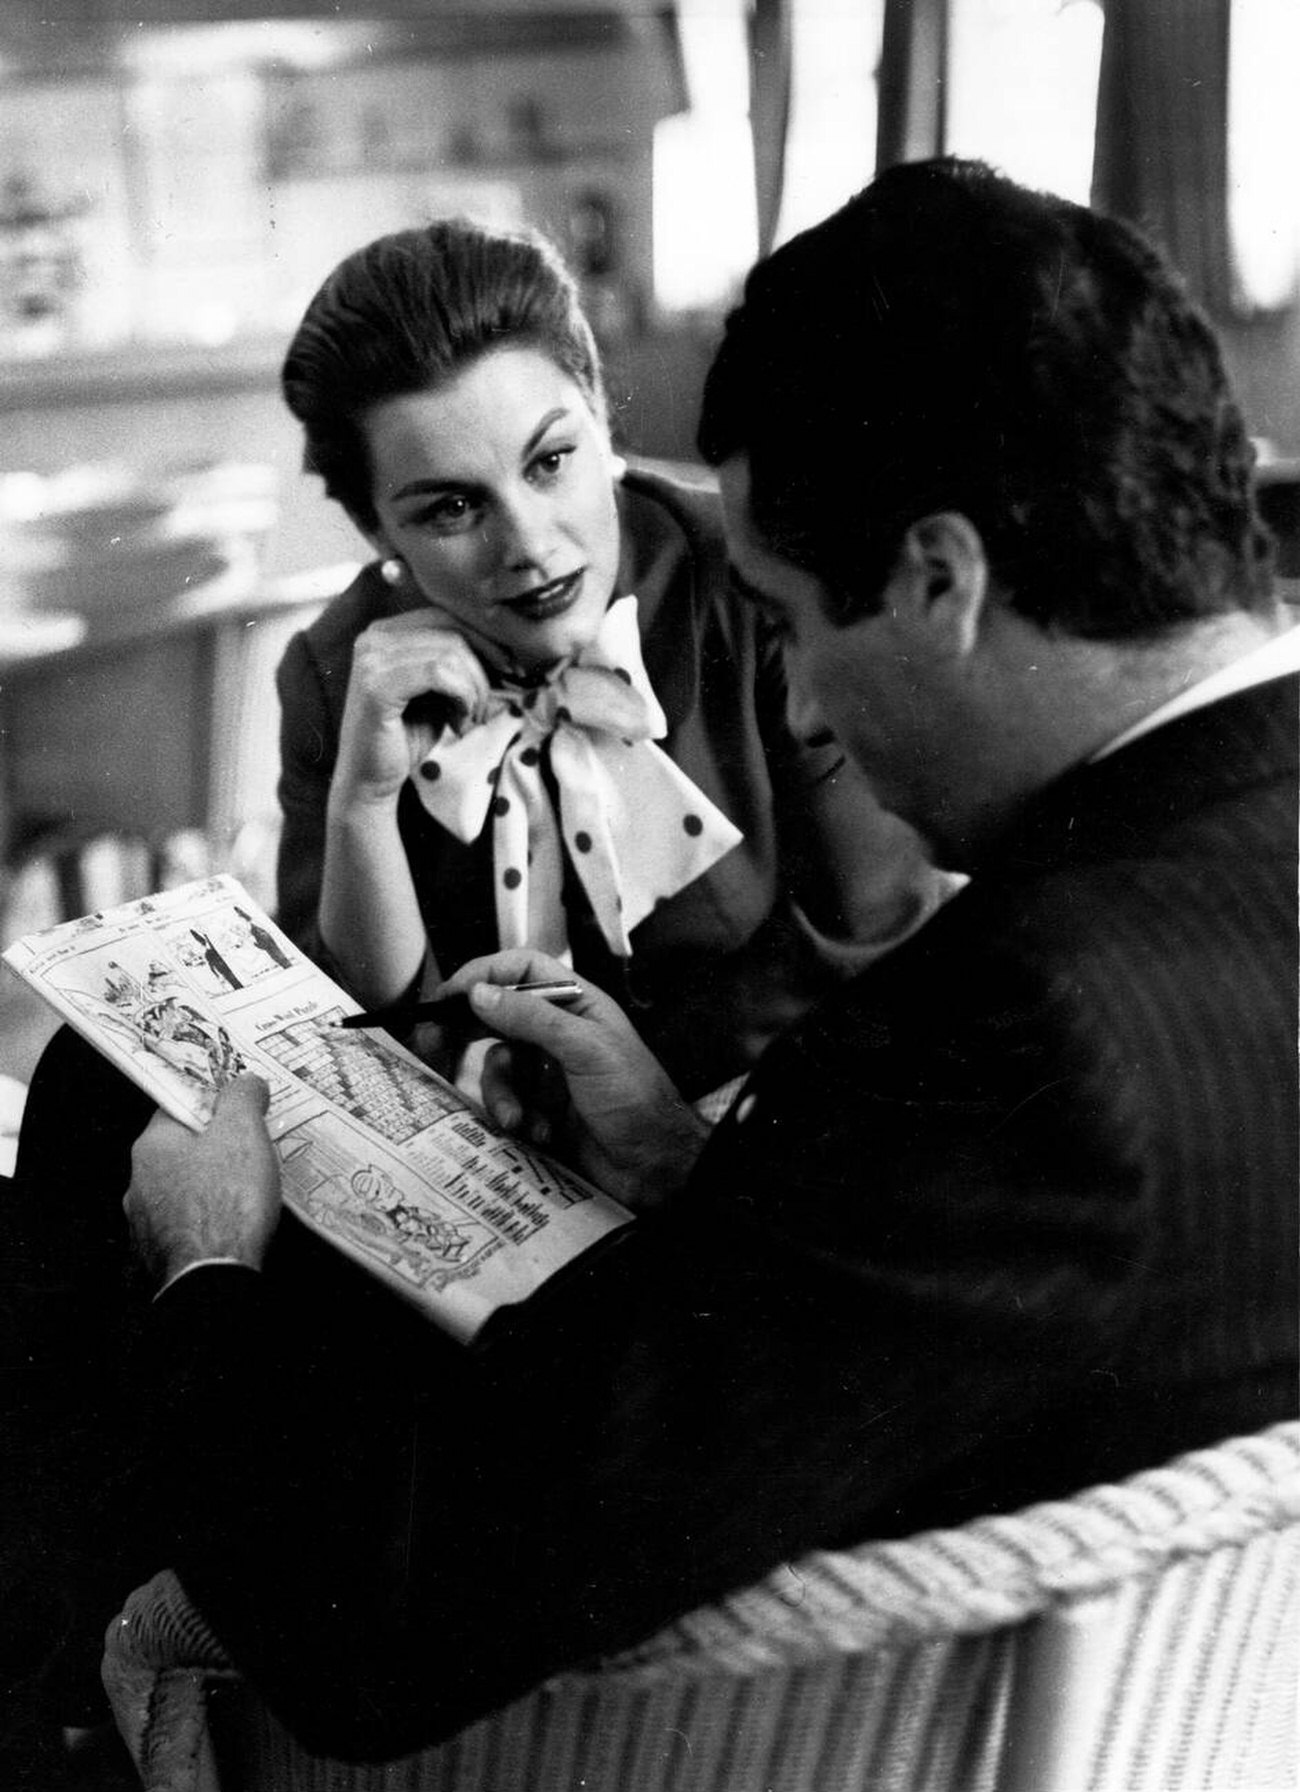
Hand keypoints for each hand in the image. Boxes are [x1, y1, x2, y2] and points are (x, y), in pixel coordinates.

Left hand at [124, 1075, 281, 1290]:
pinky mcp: (161, 1253)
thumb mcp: (243, 1132)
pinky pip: (187, 1225)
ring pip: (183, 1190)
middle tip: (251, 1152)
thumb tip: (245, 1082)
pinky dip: (208, 1222)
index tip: (239, 1110)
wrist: (215, 1276)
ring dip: (211, 1188)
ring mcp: (146, 1221)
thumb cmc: (226, 1203)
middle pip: (181, 1150)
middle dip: (215, 1149)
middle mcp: (139, 1181)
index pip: (177, 1107)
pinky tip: (233, 1226)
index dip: (212, 1104)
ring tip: (248, 1193)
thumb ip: (242, 1098)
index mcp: (152, 1145)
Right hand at [331, 609, 494, 807]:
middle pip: (451, 631)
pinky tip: (458, 724)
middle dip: (482, 669)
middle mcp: (373, 638)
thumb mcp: (438, 691)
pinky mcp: (376, 685)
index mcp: (385, 632)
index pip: (445, 617)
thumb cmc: (406, 736)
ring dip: (473, 690)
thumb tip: (503, 647)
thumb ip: (456, 663)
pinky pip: (439, 674)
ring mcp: (371, 659)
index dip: (484, 641)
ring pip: (450, 653)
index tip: (509, 669)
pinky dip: (461, 697)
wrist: (370, 780)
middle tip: (486, 708)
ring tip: (468, 720)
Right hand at [434, 952, 709, 1210]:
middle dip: (467, 1032)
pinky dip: (516, 1117)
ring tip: (517, 1118)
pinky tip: (539, 1133)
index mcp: (576, 1004)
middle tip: (433, 1044)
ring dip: (500, 1093)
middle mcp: (558, 1032)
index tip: (449, 994)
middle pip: (498, 1015)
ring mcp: (548, 1071)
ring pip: (497, 1066)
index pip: (522, 970)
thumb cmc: (635, 1099)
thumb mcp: (585, 1050)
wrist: (655, 1166)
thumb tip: (479, 992)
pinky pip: (507, 1102)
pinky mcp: (541, 1108)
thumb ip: (532, 1017)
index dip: (485, 974)